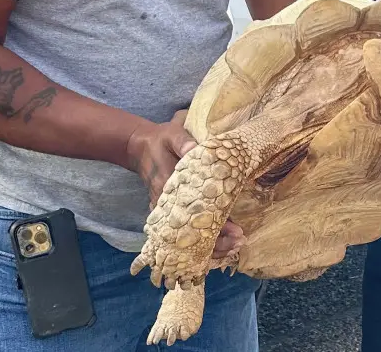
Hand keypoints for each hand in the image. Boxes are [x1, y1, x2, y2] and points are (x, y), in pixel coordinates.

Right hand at [125, 110, 243, 259]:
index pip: (196, 215)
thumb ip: (183, 142)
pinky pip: (186, 232)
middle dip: (218, 243)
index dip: (218, 226)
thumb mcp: (171, 136)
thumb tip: (195, 149)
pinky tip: (221, 240)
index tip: (236, 232)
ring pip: (189, 238)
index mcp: (170, 189)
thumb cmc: (160, 141)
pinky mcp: (170, 212)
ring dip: (212, 245)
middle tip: (240, 241)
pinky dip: (203, 240)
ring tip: (235, 245)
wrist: (140, 147)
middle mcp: (168, 207)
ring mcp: (168, 212)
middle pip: (193, 235)